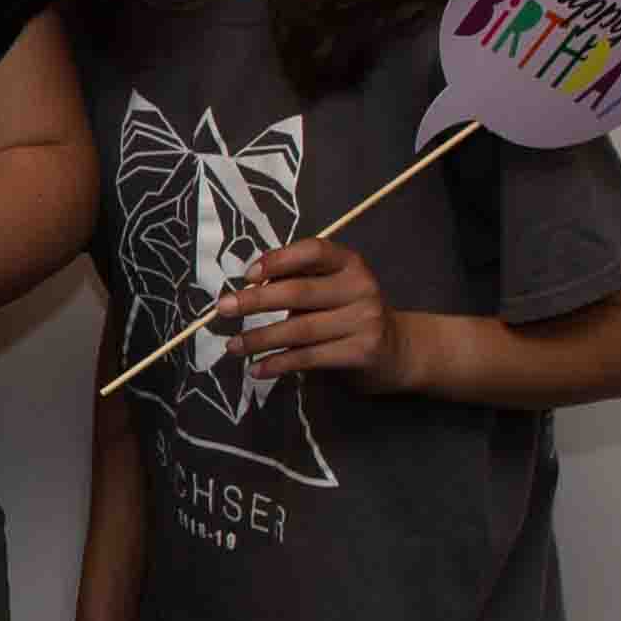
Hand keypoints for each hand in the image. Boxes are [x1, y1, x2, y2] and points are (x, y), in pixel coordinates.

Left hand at [227, 236, 410, 386]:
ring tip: (232, 346)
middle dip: (255, 301)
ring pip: (300, 329)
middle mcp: (360, 287)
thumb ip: (299, 280)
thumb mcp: (331, 287)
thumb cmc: (348, 313)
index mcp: (349, 263)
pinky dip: (278, 364)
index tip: (248, 275)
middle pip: (299, 291)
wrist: (397, 350)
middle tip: (223, 309)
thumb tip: (247, 287)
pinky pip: (309, 358)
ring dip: (259, 339)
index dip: (279, 260)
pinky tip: (257, 369)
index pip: (314, 251)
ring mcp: (364, 320)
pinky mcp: (362, 351)